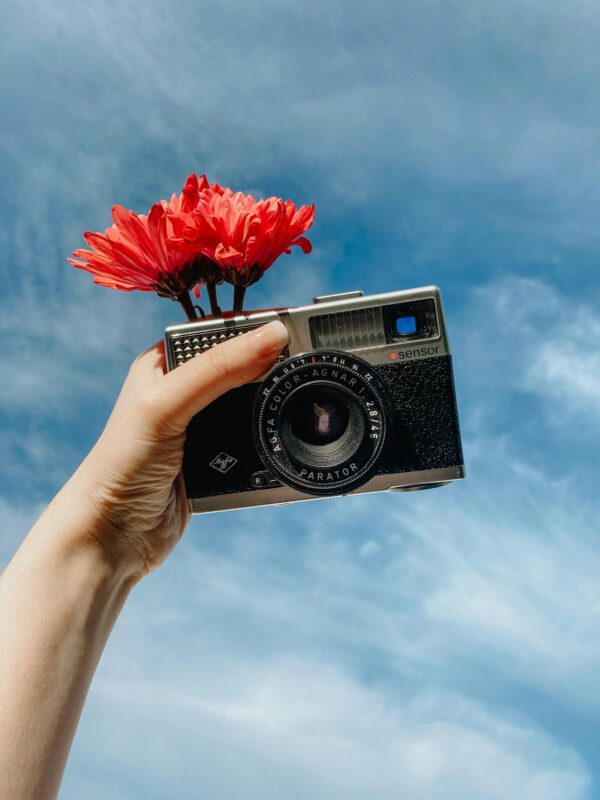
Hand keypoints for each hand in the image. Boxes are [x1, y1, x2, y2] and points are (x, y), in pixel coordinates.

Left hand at [58, 320, 287, 580]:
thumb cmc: (119, 467)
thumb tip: (275, 335)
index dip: (254, 329)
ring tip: (302, 400)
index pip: (218, 333)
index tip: (293, 330)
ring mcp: (200, 430)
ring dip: (273, 407)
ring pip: (252, 407)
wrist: (111, 541)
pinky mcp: (215, 463)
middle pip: (241, 369)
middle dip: (272, 369)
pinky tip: (285, 438)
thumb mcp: (167, 405)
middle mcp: (182, 393)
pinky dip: (271, 441)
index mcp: (164, 365)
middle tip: (308, 364)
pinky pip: (253, 444)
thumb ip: (218, 368)